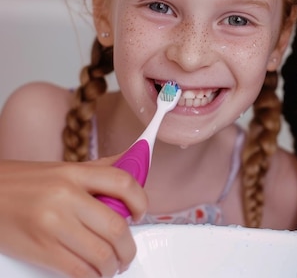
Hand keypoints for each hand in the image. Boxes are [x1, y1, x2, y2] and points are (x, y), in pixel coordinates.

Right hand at [0, 158, 147, 276]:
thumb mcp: (61, 169)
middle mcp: (66, 196)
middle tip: (127, 253)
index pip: (123, 182)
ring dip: (113, 266)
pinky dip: (91, 277)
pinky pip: (77, 270)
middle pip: (116, 227)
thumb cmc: (21, 183)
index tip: (140, 214)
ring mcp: (52, 224)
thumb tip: (132, 163)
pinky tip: (92, 274)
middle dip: (129, 247)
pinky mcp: (39, 249)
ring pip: (101, 254)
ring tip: (112, 267)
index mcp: (74, 173)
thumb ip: (97, 170)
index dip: (141, 201)